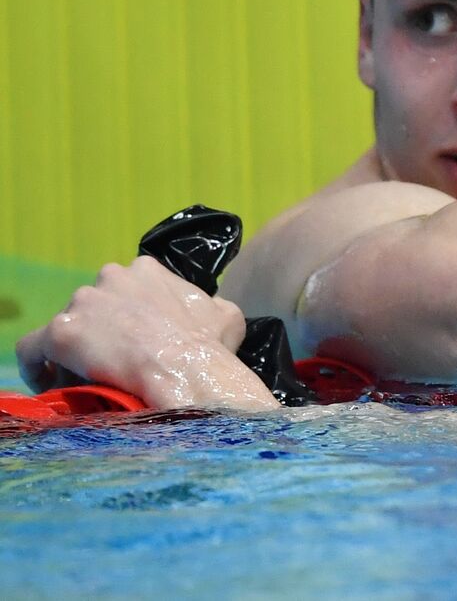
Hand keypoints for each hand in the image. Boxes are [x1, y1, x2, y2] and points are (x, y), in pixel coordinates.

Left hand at [16, 256, 276, 409]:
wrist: (186, 371)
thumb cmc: (209, 347)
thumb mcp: (227, 314)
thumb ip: (208, 305)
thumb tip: (210, 312)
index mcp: (147, 269)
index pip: (127, 288)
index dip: (130, 315)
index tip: (136, 339)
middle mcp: (110, 276)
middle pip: (95, 304)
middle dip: (101, 330)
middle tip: (114, 361)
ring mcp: (83, 302)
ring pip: (68, 326)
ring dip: (75, 350)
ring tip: (87, 380)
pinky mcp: (61, 331)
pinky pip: (33, 348)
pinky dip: (37, 365)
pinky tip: (49, 384)